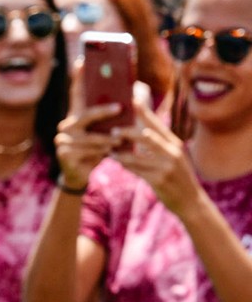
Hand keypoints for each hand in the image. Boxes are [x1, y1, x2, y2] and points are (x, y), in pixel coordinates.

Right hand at [55, 61, 121, 188]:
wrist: (80, 174)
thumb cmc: (96, 150)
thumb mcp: (104, 133)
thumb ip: (112, 119)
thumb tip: (136, 97)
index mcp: (76, 116)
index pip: (76, 93)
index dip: (79, 78)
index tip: (81, 61)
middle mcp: (66, 124)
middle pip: (85, 114)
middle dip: (103, 111)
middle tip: (120, 108)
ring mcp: (62, 139)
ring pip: (89, 135)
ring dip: (106, 139)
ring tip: (119, 141)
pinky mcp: (64, 153)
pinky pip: (86, 150)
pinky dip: (99, 151)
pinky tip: (108, 153)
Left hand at [112, 101, 204, 215]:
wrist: (191, 201)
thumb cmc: (178, 176)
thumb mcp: (174, 157)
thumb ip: (160, 144)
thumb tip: (141, 130)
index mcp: (175, 144)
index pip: (157, 124)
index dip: (145, 112)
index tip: (133, 100)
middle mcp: (172, 153)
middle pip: (146, 136)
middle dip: (128, 132)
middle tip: (113, 130)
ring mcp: (166, 167)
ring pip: (137, 155)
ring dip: (121, 152)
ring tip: (110, 148)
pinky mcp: (159, 180)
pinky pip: (136, 170)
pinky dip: (125, 164)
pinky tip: (117, 162)